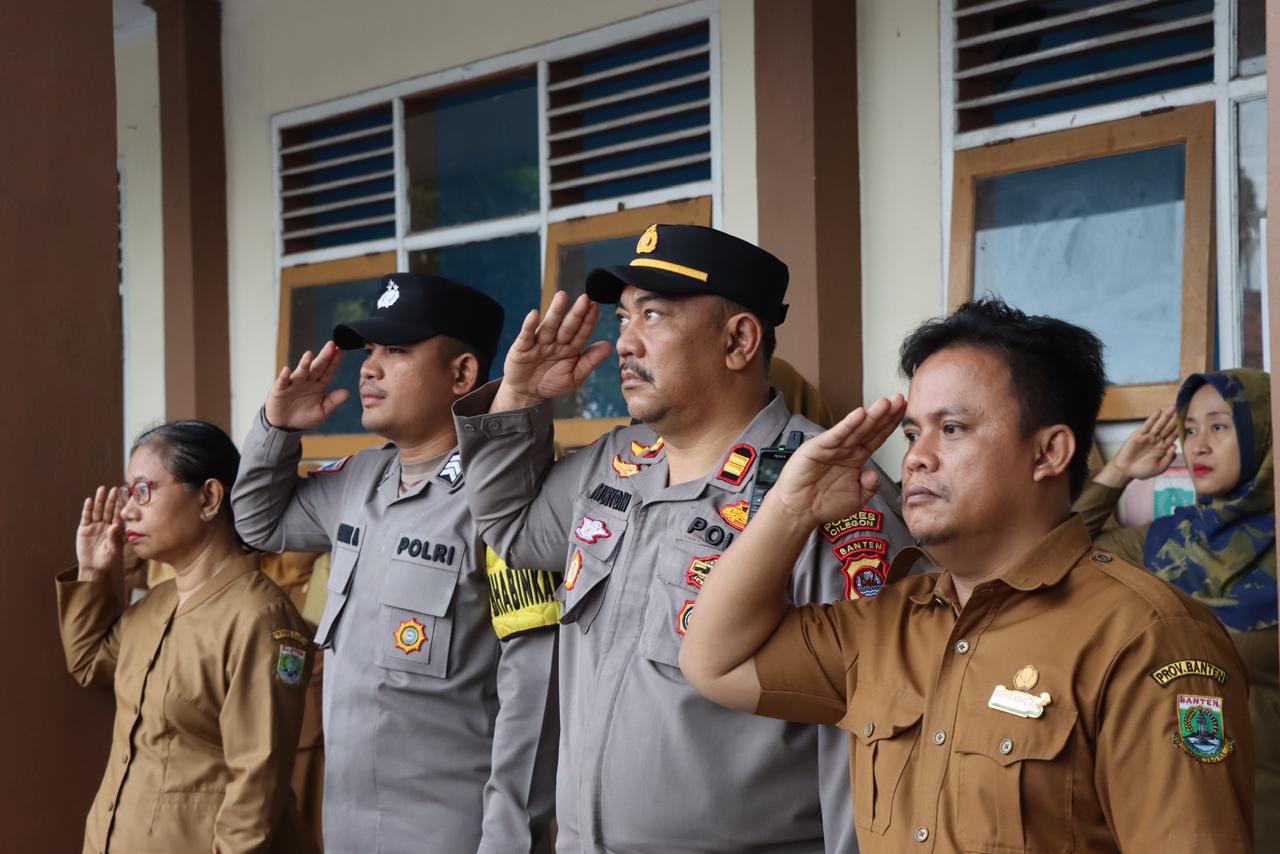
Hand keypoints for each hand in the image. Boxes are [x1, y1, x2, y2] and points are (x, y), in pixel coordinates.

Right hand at [77, 486, 122, 580]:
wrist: (93, 567)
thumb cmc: (107, 559)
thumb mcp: (113, 550)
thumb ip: (114, 538)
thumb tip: (115, 526)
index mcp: (116, 529)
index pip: (119, 514)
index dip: (120, 505)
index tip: (124, 496)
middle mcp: (106, 525)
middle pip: (108, 510)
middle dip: (111, 500)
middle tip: (114, 489)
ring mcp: (95, 526)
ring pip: (97, 511)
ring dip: (99, 500)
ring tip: (101, 489)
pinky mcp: (84, 529)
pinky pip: (86, 517)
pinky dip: (87, 509)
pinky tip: (89, 501)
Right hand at [265, 341, 349, 430]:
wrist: (286, 425)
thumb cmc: (305, 416)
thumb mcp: (323, 411)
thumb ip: (334, 402)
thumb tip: (348, 393)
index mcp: (319, 384)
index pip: (329, 371)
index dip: (334, 361)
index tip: (341, 351)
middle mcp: (307, 381)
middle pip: (317, 367)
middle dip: (324, 357)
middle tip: (331, 345)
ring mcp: (293, 383)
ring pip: (301, 372)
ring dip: (305, 364)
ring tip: (309, 355)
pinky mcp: (280, 389)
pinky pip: (282, 382)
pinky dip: (284, 376)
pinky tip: (287, 370)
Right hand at [493, 292, 612, 410]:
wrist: (527, 393)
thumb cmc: (552, 382)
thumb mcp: (575, 376)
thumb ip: (590, 361)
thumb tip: (609, 346)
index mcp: (571, 347)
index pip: (582, 333)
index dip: (589, 321)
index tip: (596, 307)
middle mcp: (556, 341)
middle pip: (568, 326)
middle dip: (576, 313)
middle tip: (585, 299)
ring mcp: (539, 343)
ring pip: (549, 326)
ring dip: (555, 312)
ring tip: (562, 296)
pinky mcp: (522, 348)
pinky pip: (526, 336)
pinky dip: (529, 325)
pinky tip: (534, 314)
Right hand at [764, 395, 906, 529]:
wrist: (798, 511)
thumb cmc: (823, 504)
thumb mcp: (855, 499)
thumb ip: (869, 487)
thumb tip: (874, 474)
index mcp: (856, 458)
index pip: (877, 437)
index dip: (890, 424)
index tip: (904, 411)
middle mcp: (846, 450)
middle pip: (870, 428)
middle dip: (886, 414)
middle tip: (899, 399)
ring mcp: (832, 447)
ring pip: (856, 429)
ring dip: (871, 415)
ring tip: (885, 403)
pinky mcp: (817, 448)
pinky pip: (836, 435)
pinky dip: (847, 424)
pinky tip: (859, 414)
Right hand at [1097, 405, 1176, 486]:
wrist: (1126, 471)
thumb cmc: (1142, 470)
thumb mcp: (1160, 468)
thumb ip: (1168, 458)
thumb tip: (1175, 446)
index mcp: (1163, 448)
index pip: (1174, 436)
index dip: (1180, 429)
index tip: (1188, 421)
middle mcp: (1157, 440)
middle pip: (1168, 428)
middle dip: (1175, 419)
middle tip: (1182, 410)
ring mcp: (1148, 437)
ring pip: (1159, 425)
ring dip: (1166, 416)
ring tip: (1172, 407)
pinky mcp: (1139, 435)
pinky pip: (1147, 426)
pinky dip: (1152, 419)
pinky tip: (1158, 412)